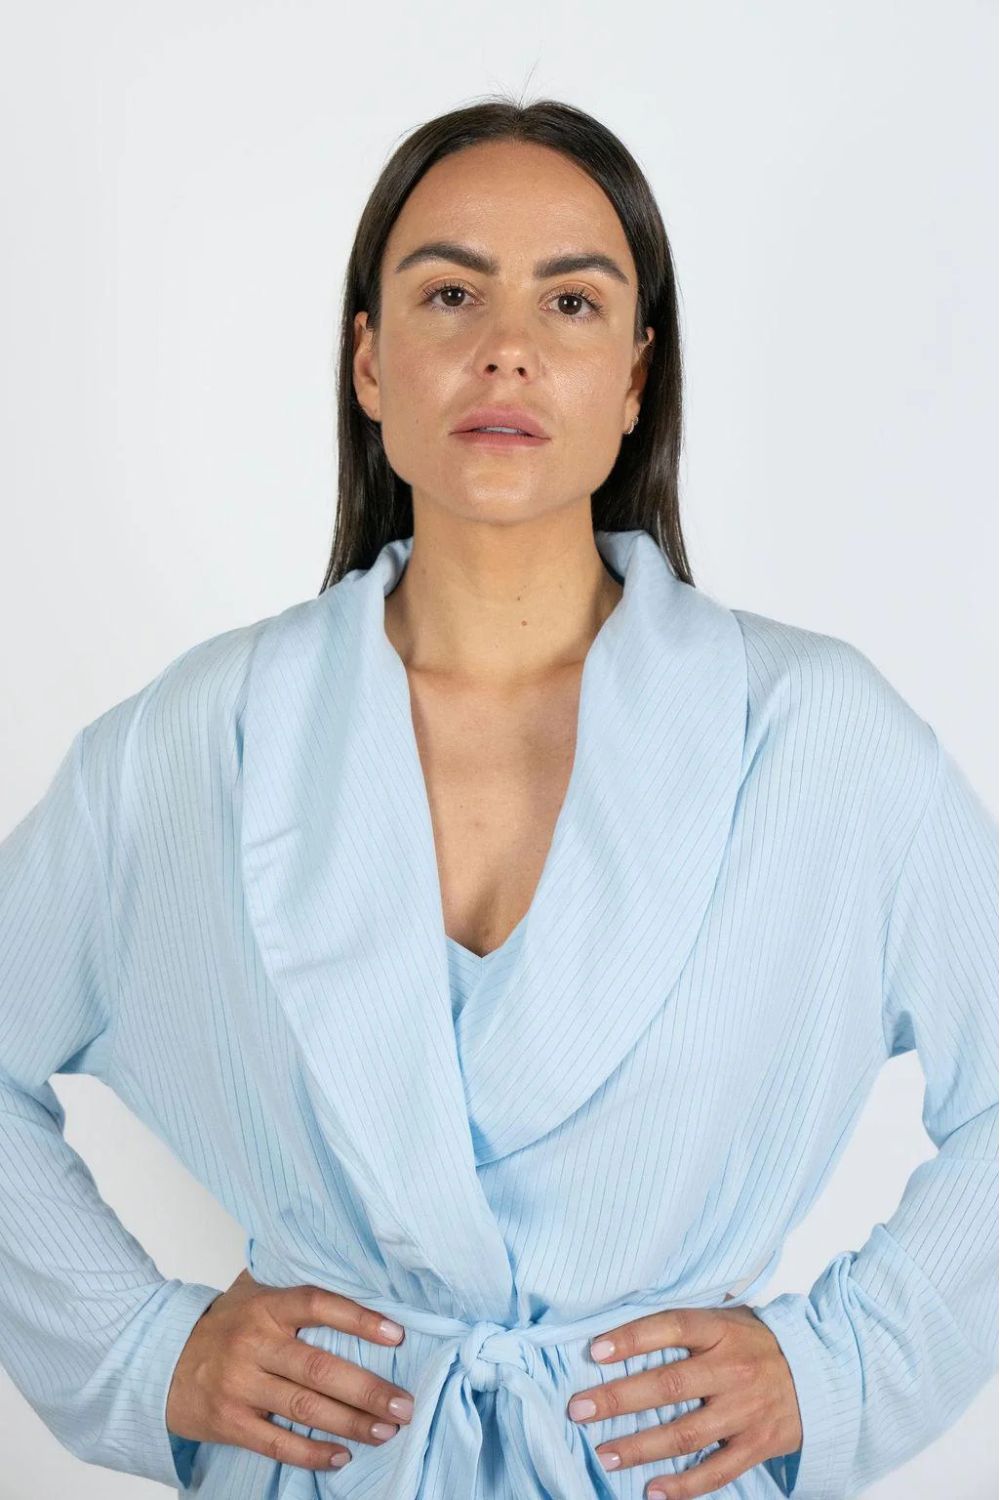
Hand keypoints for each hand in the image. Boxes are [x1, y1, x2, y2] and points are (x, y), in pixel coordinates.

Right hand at [165, 1269, 414, 1472]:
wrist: (157, 1359)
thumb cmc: (221, 1324)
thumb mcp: (250, 1291)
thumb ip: (292, 1282)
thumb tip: (352, 1266)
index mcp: (265, 1306)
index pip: (318, 1304)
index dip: (359, 1319)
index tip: (397, 1334)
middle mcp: (253, 1343)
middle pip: (319, 1367)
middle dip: (368, 1389)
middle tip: (404, 1404)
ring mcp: (240, 1385)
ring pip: (305, 1407)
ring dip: (351, 1422)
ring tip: (387, 1430)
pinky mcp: (229, 1422)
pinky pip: (277, 1442)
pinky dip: (312, 1452)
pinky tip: (342, 1455)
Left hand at [566, 1299, 801, 1497]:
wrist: (822, 1372)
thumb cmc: (759, 1341)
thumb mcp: (729, 1317)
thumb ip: (687, 1323)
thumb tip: (625, 1327)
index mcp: (722, 1330)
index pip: (671, 1327)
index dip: (632, 1338)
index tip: (595, 1351)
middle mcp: (732, 1369)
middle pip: (668, 1384)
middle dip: (619, 1398)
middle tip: (579, 1409)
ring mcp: (745, 1410)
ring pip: (686, 1433)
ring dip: (640, 1447)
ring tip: (604, 1454)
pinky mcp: (758, 1445)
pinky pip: (717, 1471)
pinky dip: (684, 1486)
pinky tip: (652, 1491)